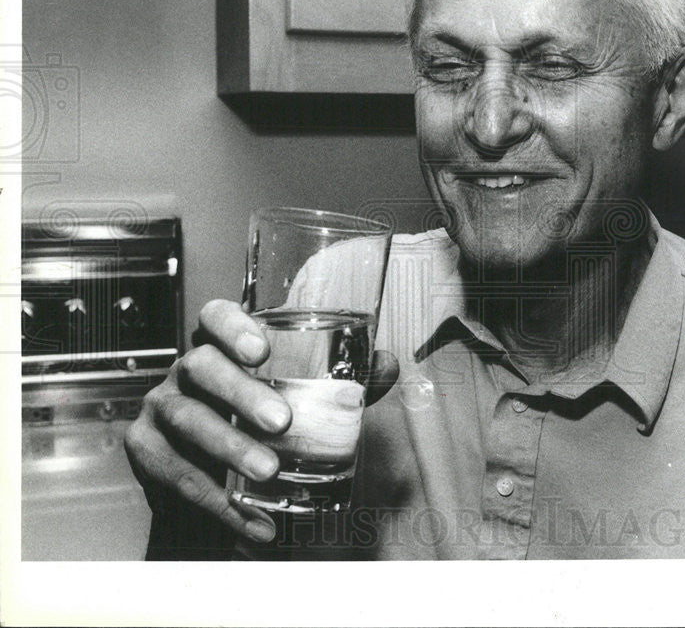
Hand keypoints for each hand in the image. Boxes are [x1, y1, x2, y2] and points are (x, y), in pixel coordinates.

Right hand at [124, 299, 398, 543]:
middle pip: (202, 366)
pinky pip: (178, 475)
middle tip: (281, 422)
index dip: (232, 325)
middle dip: (240, 392)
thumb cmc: (255, 421)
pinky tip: (252, 519)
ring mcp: (159, 408)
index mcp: (220, 347)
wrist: (204, 475)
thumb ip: (341, 380)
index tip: (260, 348)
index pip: (213, 316)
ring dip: (230, 448)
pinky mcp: (146, 451)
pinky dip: (219, 502)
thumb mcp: (299, 397)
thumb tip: (387, 363)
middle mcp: (185, 370)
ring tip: (270, 472)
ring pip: (187, 420)